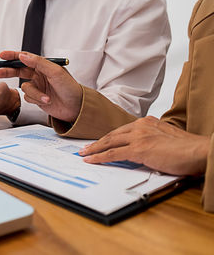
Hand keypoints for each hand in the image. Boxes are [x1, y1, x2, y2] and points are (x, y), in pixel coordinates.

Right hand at [0, 51, 81, 122]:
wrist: (77, 108)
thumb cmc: (70, 88)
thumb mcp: (55, 72)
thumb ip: (38, 63)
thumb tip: (23, 55)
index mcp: (44, 65)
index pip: (24, 58)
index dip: (12, 56)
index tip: (1, 56)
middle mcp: (39, 74)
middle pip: (18, 71)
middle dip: (7, 72)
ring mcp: (38, 87)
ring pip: (25, 88)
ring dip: (35, 94)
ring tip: (47, 98)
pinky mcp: (37, 98)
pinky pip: (28, 98)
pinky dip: (36, 100)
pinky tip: (46, 102)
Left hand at [80, 116, 210, 175]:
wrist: (199, 151)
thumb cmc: (187, 149)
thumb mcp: (165, 140)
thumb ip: (151, 141)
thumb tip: (143, 151)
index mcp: (147, 122)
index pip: (122, 130)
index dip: (108, 138)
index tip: (99, 142)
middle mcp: (141, 126)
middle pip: (112, 135)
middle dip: (97, 143)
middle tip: (85, 148)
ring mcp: (139, 137)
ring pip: (110, 142)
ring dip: (94, 149)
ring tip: (84, 154)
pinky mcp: (139, 149)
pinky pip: (113, 154)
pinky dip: (100, 157)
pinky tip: (92, 160)